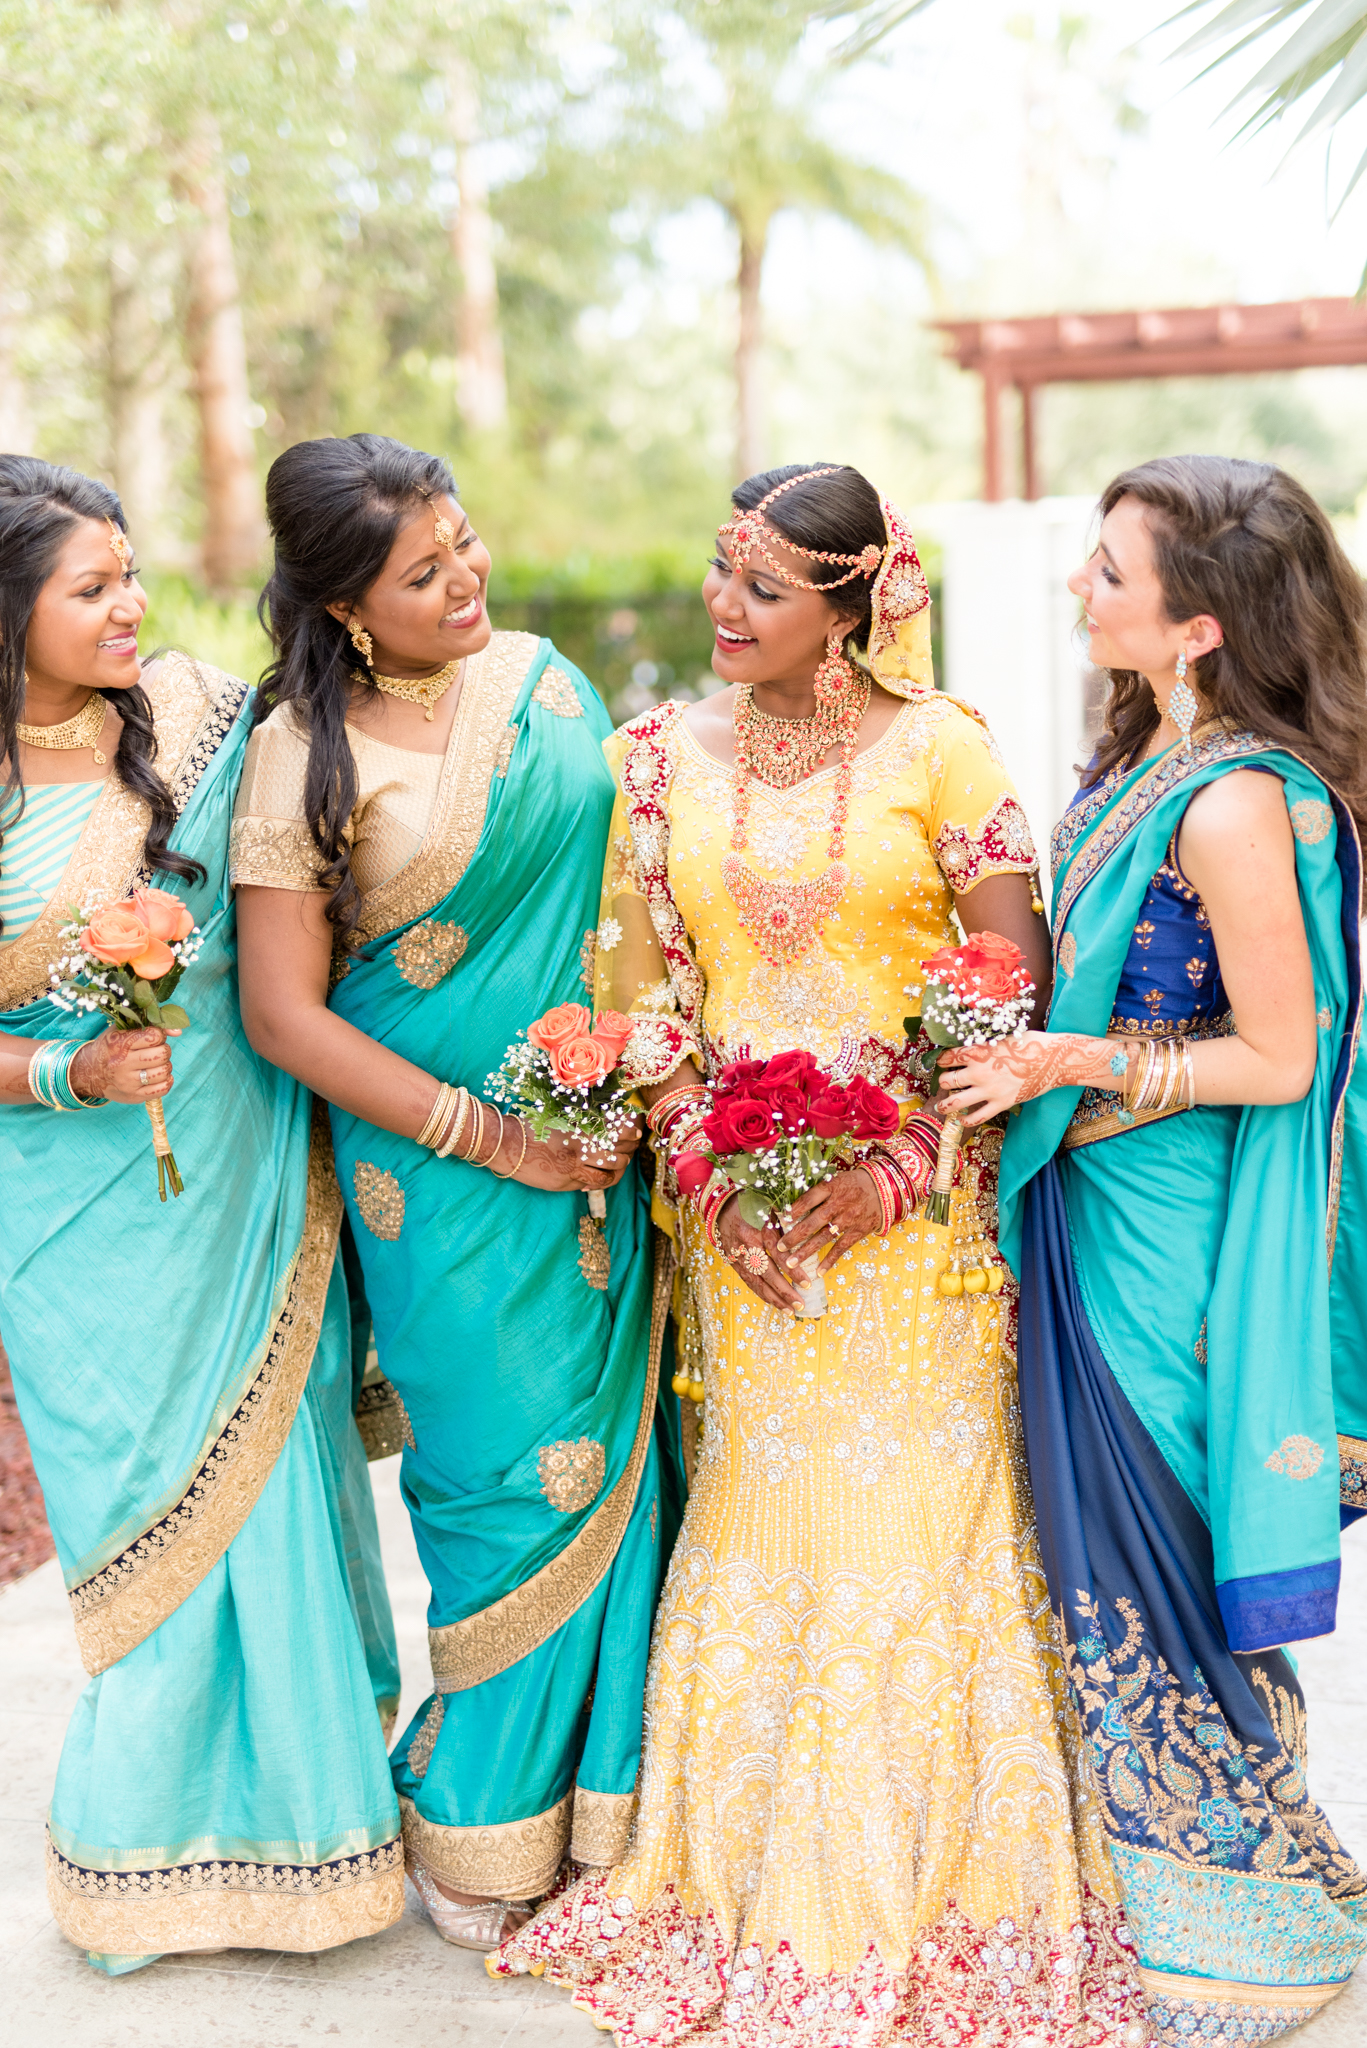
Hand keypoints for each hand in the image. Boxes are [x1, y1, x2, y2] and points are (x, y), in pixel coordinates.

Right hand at [69, 1025, 173, 1105]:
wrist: (88, 1073)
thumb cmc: (110, 1047)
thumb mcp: (121, 1030)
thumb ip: (149, 1025)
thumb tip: (178, 1031)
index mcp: (120, 1043)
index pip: (154, 1036)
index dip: (160, 1035)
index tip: (154, 1038)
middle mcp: (123, 1063)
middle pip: (162, 1054)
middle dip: (164, 1050)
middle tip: (157, 1051)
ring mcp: (128, 1081)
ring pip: (164, 1071)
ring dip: (166, 1066)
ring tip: (157, 1064)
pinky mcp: (134, 1096)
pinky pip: (162, 1089)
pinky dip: (167, 1081)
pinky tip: (160, 1076)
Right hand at [504, 1116, 643, 1192]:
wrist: (508, 1145)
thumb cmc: (530, 1128)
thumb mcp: (558, 1119)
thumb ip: (580, 1124)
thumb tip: (599, 1129)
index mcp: (581, 1125)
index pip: (617, 1127)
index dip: (631, 1131)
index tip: (636, 1132)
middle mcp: (583, 1143)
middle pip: (620, 1151)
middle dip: (629, 1153)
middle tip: (629, 1152)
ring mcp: (576, 1163)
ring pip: (612, 1170)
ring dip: (618, 1169)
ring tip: (617, 1166)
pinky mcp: (568, 1180)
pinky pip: (594, 1183)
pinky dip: (601, 1182)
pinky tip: (597, 1179)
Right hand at [714, 1196, 801, 1311]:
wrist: (719, 1206)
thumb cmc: (751, 1202)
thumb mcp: (771, 1205)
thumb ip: (788, 1218)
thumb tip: (810, 1230)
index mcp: (758, 1230)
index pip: (778, 1256)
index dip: (793, 1271)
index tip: (807, 1283)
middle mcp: (747, 1246)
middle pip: (767, 1275)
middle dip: (784, 1292)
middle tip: (800, 1304)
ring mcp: (738, 1257)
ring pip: (756, 1283)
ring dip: (773, 1299)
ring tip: (790, 1311)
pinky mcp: (732, 1263)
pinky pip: (748, 1282)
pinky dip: (762, 1294)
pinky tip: (774, 1302)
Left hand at [776, 1165, 881, 1278]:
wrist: (885, 1188)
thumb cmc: (855, 1183)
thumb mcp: (836, 1179)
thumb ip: (817, 1192)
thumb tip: (791, 1206)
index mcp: (832, 1187)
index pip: (809, 1198)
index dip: (794, 1210)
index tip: (780, 1220)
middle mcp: (839, 1203)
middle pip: (813, 1221)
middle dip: (795, 1236)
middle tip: (779, 1248)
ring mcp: (849, 1218)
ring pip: (824, 1237)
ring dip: (807, 1251)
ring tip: (791, 1263)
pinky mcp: (858, 1230)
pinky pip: (842, 1247)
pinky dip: (830, 1260)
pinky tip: (819, 1271)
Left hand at [938, 1031, 1129, 1122]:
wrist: (1052, 1059)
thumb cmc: (1029, 1043)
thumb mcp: (1001, 1037)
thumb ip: (984, 1044)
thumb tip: (971, 1046)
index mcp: (978, 1052)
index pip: (948, 1057)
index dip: (940, 1060)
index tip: (940, 1062)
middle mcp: (979, 1072)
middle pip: (948, 1080)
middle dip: (942, 1082)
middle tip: (944, 1083)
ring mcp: (989, 1090)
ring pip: (957, 1101)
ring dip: (945, 1104)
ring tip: (941, 1106)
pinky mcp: (1001, 1103)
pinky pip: (978, 1116)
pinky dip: (967, 1120)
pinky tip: (962, 1120)